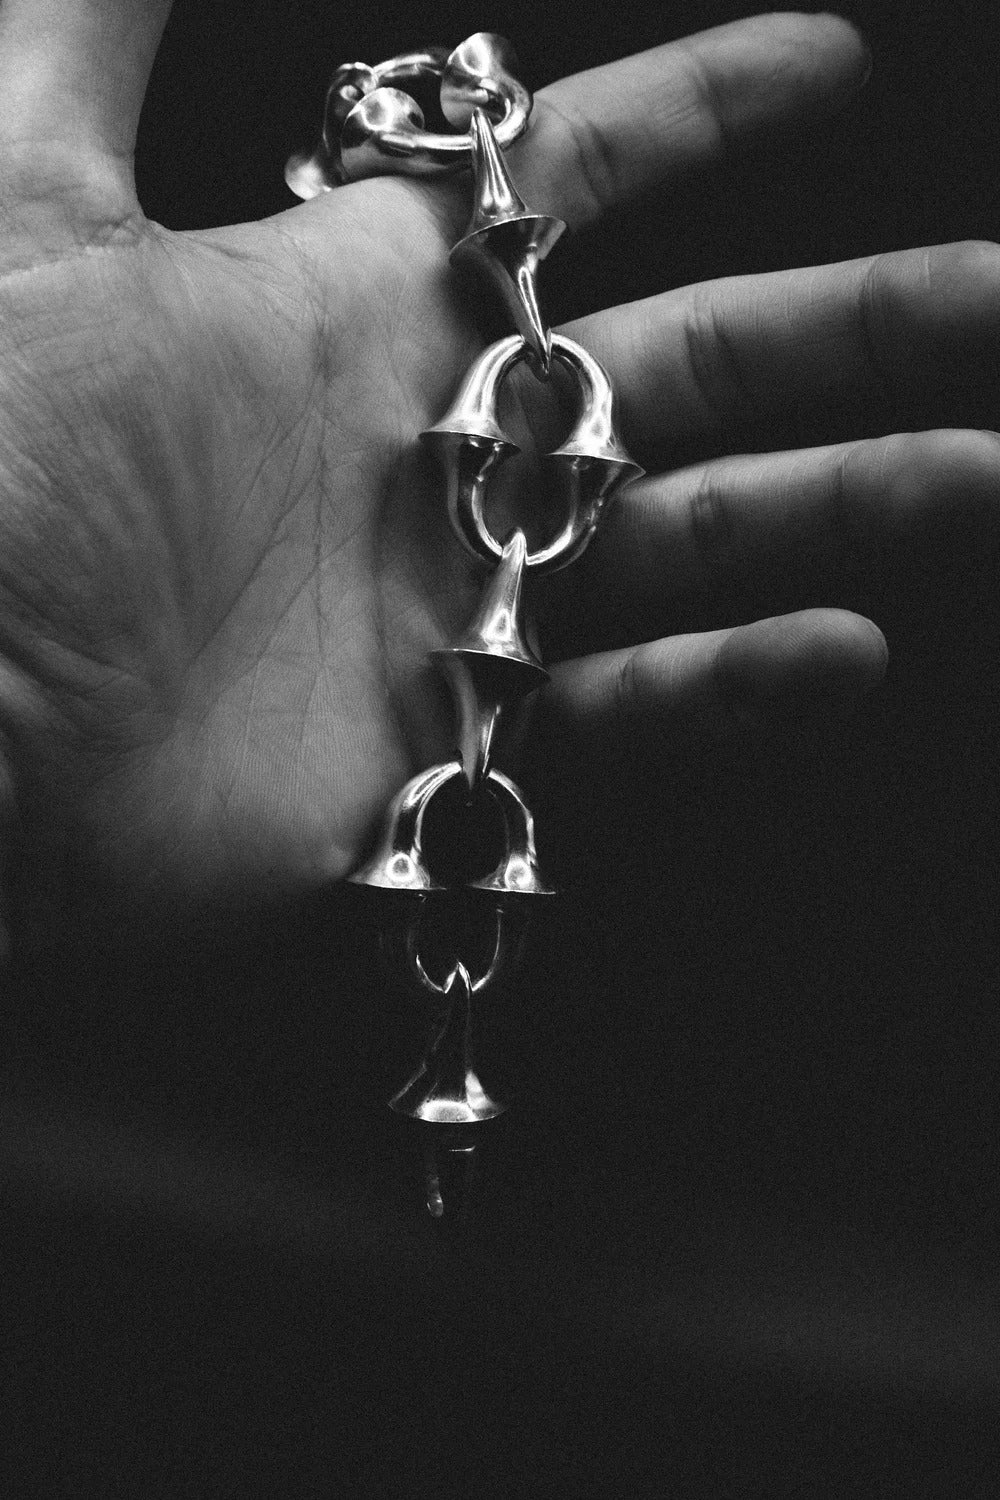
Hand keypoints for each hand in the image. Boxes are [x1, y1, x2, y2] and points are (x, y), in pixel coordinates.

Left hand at [0, 4, 993, 937]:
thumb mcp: (26, 197)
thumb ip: (95, 30)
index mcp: (355, 307)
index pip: (574, 184)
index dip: (706, 110)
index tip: (832, 59)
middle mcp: (427, 454)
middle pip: (689, 369)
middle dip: (854, 327)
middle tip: (995, 303)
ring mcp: (448, 609)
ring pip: (692, 541)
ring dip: (847, 503)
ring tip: (983, 470)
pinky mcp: (443, 751)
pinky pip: (622, 715)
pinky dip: (732, 687)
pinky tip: (845, 646)